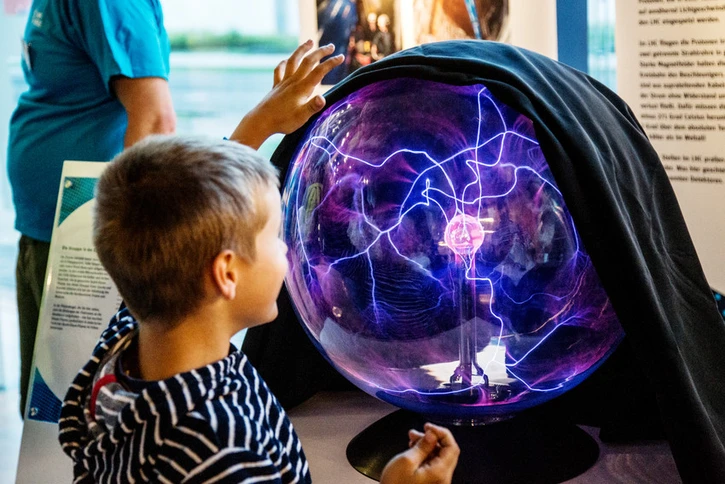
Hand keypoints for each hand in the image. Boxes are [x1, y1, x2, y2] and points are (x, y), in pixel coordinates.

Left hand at [229, 40, 343, 148]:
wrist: (260, 122)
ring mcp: (283, 82)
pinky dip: (283, 63)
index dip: (331, 63)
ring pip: (293, 61)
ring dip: (302, 50)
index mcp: (302, 88)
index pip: (319, 72)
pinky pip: (279, 70)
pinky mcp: (276, 87)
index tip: (341, 57)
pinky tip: (285, 60)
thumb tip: (323, 98)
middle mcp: (293, 82)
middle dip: (320, 52)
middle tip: (331, 46)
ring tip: (310, 42)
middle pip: (308, 61)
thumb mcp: (301, 117)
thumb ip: (313, 107)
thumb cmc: (283, 121)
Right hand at [380, 423, 459, 483]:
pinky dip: (425, 455)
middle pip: (446, 452)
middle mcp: (443, 478)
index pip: (452, 447)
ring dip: (427, 445)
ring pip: (439, 457)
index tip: (427, 426)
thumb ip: (422, 446)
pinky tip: (413, 450)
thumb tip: (433, 434)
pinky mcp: (431, 483)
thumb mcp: (406, 461)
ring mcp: (438, 482)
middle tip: (415, 432)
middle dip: (432, 438)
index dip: (442, 433)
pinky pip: (433, 465)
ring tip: (411, 439)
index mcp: (440, 472)